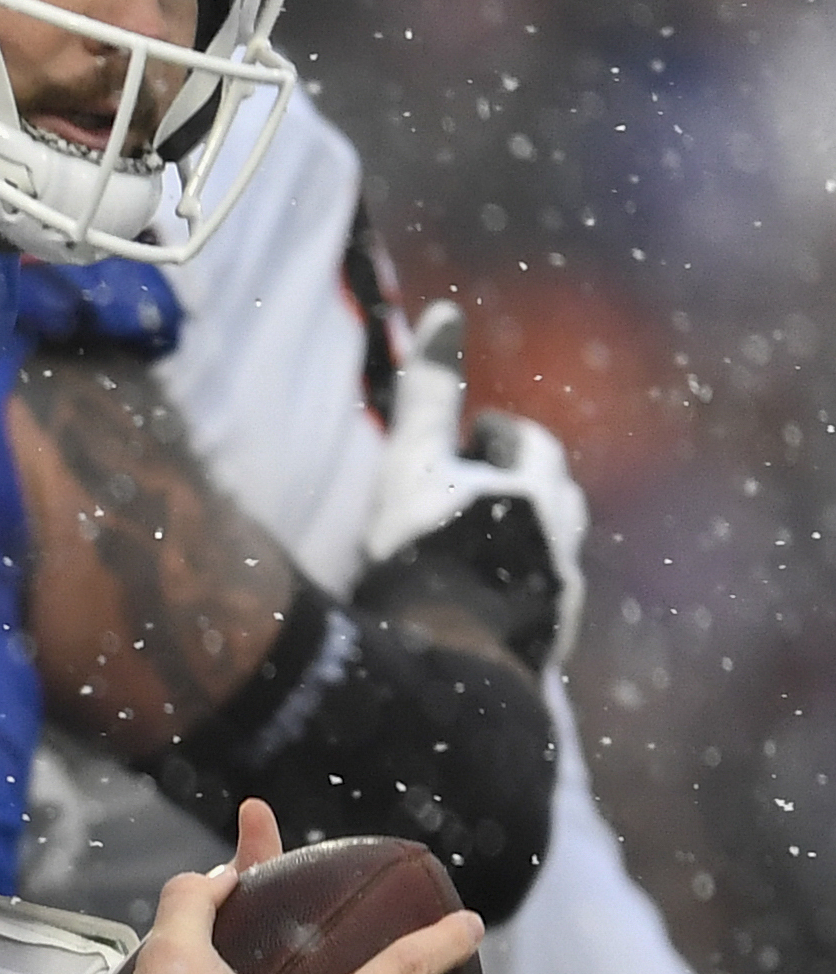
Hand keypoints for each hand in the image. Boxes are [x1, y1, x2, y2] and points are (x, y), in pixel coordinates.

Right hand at [359, 299, 586, 669]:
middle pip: (556, 498)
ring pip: (553, 554)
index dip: (498, 434)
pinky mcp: (548, 647)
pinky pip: (542, 608)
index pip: (529, 445)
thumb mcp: (411, 463)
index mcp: (536, 492)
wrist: (446, 664)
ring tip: (485, 548)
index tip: (471, 435)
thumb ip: (429, 392)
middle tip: (481, 487)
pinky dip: (519, 595)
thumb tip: (446, 310)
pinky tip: (484, 608)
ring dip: (526, 541)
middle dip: (524, 485)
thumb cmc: (423, 555)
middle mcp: (561, 540)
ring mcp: (560, 598)